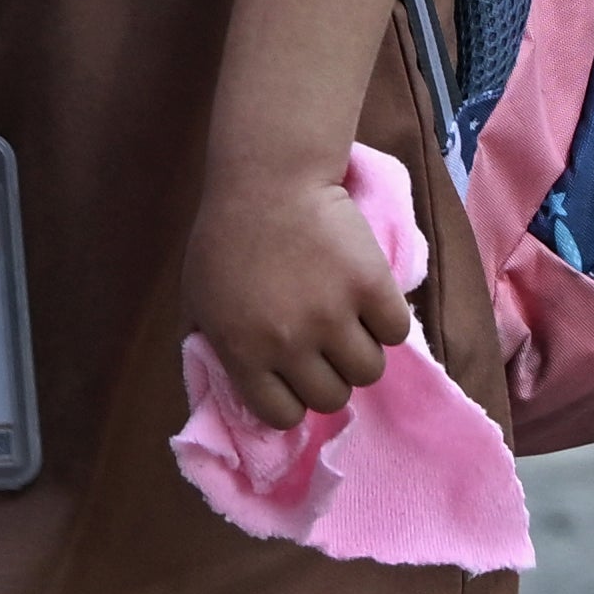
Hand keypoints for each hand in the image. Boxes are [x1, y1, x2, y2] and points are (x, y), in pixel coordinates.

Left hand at [182, 160, 411, 431]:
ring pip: (369, 371)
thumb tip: (236, 397)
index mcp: (243, 351)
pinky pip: (396, 332)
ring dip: (362, 351)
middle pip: (332, 397)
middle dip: (330, 376)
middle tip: (326, 347)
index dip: (292, 400)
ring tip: (350, 323)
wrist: (269, 178)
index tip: (296, 377)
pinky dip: (387, 321)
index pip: (283, 416)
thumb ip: (214, 351)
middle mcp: (289, 342)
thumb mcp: (198, 301)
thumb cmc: (226, 238)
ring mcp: (333, 314)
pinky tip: (369, 300)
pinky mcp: (371, 286)